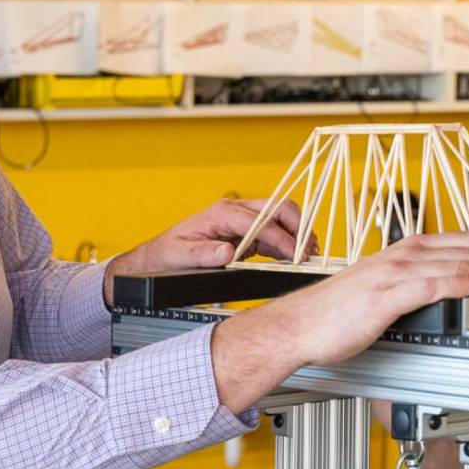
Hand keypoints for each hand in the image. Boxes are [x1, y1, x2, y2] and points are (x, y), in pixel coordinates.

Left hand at [105, 198, 308, 301]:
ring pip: (281, 219)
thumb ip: (201, 254)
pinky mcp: (247, 235)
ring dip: (297, 236)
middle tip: (309, 252)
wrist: (159, 258)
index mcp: (221, 212)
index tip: (295, 255)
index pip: (261, 221)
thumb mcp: (178, 255)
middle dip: (298, 227)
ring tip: (309, 257)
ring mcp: (243, 222)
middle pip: (278, 209)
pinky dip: (288, 246)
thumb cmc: (167, 254)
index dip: (282, 238)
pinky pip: (274, 235)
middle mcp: (235, 212)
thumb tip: (226, 253)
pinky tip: (296, 260)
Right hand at [211, 231, 468, 411]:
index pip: (466, 242)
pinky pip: (446, 281)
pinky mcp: (395, 292)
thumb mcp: (382, 296)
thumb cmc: (333, 317)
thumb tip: (441, 302)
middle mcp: (406, 253)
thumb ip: (412, 292)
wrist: (300, 327)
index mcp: (405, 251)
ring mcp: (401, 270)